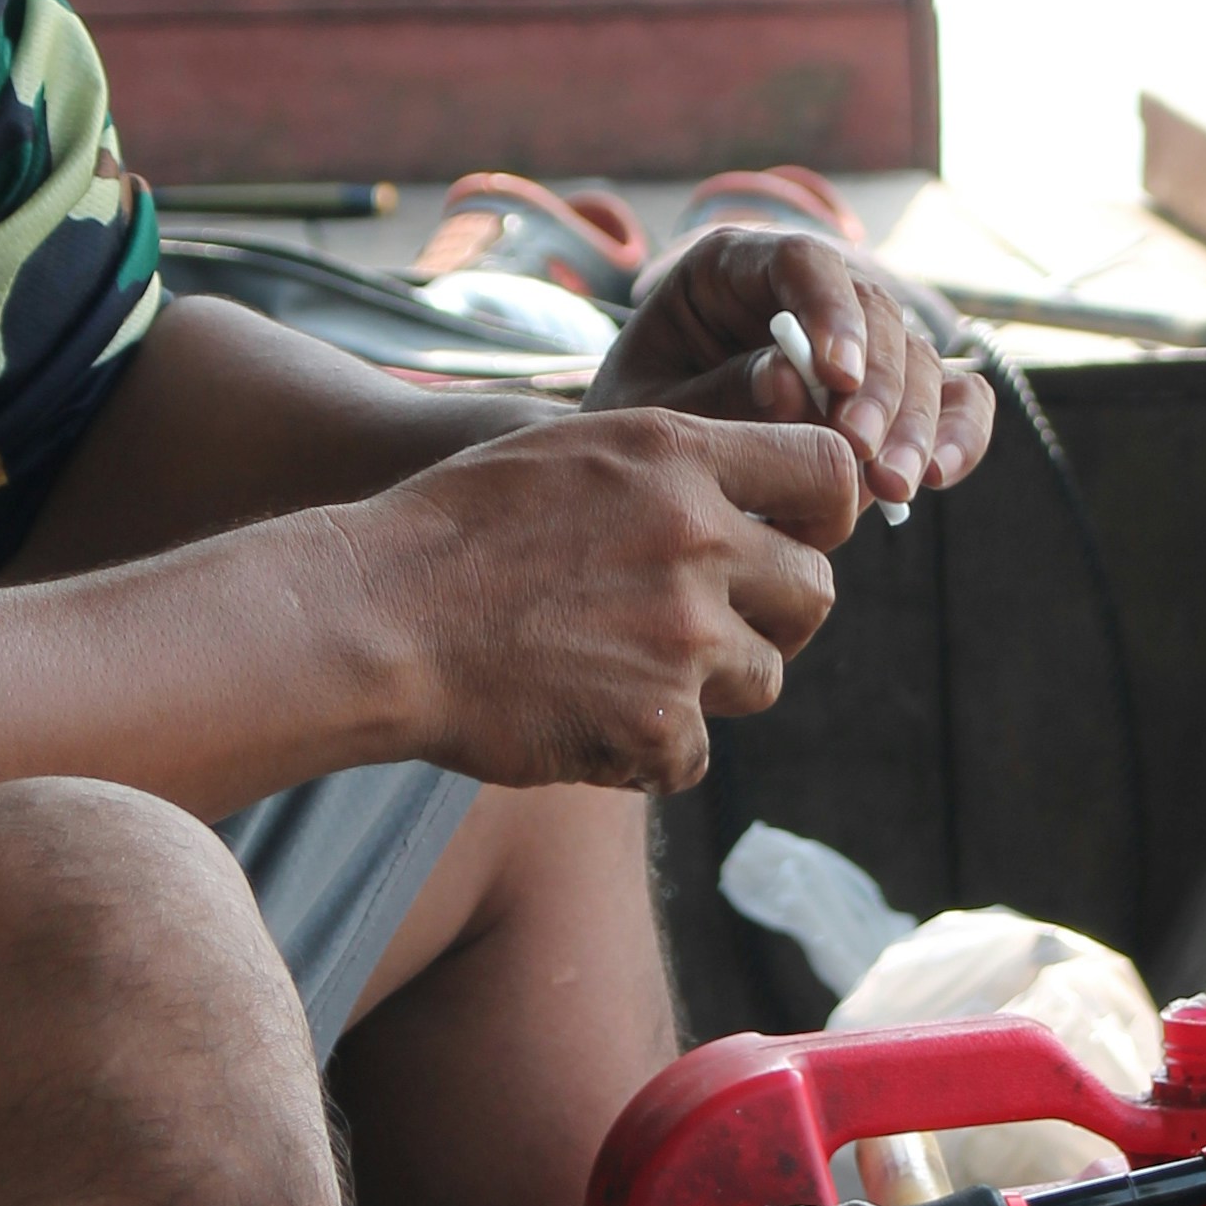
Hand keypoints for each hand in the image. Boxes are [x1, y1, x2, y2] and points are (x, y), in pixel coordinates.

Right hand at [359, 410, 859, 790]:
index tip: (792, 537)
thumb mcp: (570, 450)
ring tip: (618, 668)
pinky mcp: (658, 725)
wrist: (375, 618)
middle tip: (704, 624)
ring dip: (707, 685)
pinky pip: (694, 755)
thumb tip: (751, 495)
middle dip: (772, 613)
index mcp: (677, 456)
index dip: (824, 513)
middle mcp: (697, 539)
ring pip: (763, 677)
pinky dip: (646, 750)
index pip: (831, 472)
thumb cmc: (456, 529)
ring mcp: (683, 637)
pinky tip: (580, 718)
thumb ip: (670, 466)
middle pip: (816, 590)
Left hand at [586, 229, 995, 520]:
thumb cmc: (636, 420)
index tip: (835, 376)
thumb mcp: (649, 408)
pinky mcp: (896, 391)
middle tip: (858, 453)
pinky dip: (957, 434)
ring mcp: (861, 341)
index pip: (801, 262)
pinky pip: (950, 399)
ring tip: (890, 485)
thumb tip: (791, 383)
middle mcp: (808, 293)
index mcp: (733, 267)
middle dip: (876, 386)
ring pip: (918, 358)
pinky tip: (939, 476)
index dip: (828, 310)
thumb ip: (714, 393)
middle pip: (873, 312)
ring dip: (914, 423)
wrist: (644, 463)